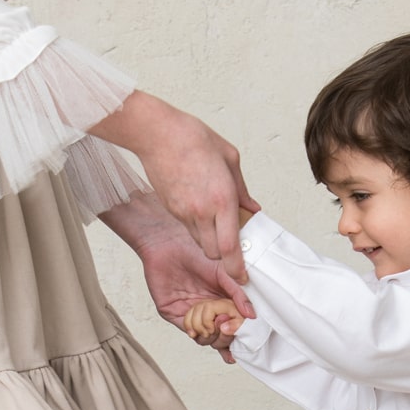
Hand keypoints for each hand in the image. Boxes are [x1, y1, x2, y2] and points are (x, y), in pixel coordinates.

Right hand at [89, 93, 259, 280]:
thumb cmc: (193, 139)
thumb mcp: (230, 158)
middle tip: (232, 240)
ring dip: (210, 238)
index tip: (242, 276)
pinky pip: (188, 227)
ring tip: (215, 218)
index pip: (230, 247)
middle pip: (214, 252)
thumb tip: (252, 208)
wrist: (157, 134)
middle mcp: (202, 211)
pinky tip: (198, 205)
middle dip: (224, 253)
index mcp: (222, 198)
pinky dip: (197, 224)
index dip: (236, 267)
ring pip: (200, 241)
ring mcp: (184, 212)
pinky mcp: (171, 209)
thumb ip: (242, 189)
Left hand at [132, 224, 253, 365]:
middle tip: (226, 324)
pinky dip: (196, 331)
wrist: (167, 243)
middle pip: (222, 338)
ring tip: (215, 320)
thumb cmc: (195, 252)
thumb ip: (239, 293)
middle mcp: (209, 310)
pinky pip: (189, 330)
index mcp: (224, 301)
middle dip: (226, 336)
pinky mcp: (175, 313)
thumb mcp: (224, 272)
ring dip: (212, 335)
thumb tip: (252, 315)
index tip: (243, 328)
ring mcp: (193, 313)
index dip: (241, 332)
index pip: (236, 325)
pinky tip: (200, 324)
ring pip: (206, 339)